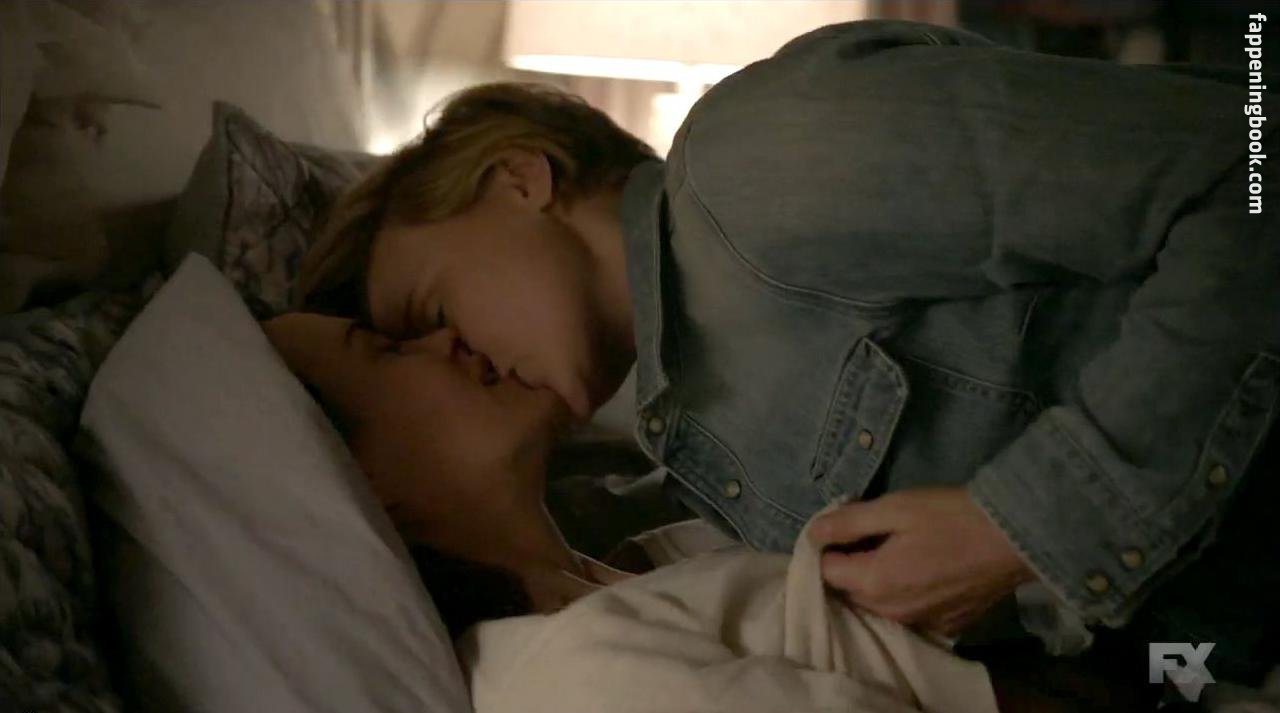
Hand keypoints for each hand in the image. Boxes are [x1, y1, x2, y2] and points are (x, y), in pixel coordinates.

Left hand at [810, 487, 1035, 636]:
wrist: (1016, 537)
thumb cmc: (951, 516)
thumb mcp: (895, 508)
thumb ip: (848, 522)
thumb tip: (812, 533)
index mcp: (873, 583)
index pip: (825, 571)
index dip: (827, 547)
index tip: (842, 528)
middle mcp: (891, 613)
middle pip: (849, 592)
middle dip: (849, 567)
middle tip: (868, 536)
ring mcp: (920, 624)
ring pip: (877, 606)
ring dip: (875, 583)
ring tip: (892, 552)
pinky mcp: (945, 627)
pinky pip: (907, 614)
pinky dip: (904, 596)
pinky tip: (919, 572)